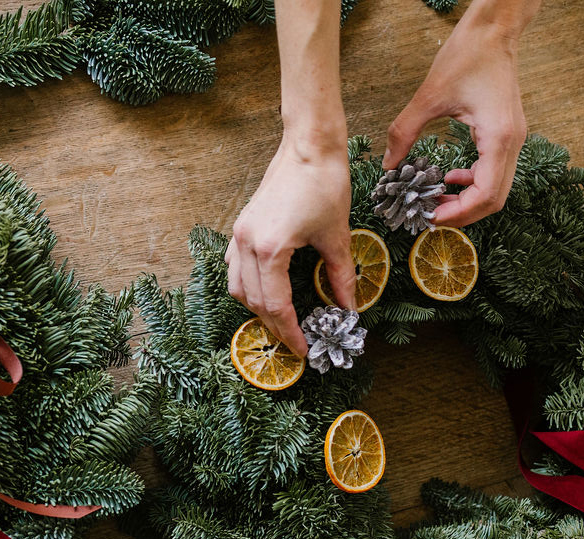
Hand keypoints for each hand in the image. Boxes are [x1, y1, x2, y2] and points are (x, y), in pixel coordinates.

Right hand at [227, 137, 356, 355]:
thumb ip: (341, 278)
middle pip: (254, 302)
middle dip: (274, 327)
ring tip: (280, 321)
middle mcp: (247, 245)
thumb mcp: (337, 236)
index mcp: (270, 250)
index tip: (304, 349)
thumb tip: (349, 309)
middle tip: (294, 342)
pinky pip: (234, 267)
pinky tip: (264, 291)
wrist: (308, 145)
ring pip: (238, 287)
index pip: (276, 306)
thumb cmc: (324, 183)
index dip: (290, 333)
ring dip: (257, 308)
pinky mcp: (241, 226)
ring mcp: (239, 235)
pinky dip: (247, 285)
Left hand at [384, 0, 537, 226]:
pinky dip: (473, 182)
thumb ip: (404, 132)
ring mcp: (513, 140)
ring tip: (437, 199)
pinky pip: (494, 172)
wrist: (494, 30)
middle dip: (462, 213)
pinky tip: (451, 177)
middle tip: (431, 214)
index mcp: (499, 137)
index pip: (485, 195)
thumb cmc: (468, 55)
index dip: (459, 213)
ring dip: (468, 200)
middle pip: (495, 200)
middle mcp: (512, 143)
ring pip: (496, 189)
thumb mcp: (429, 96)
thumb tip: (388, 164)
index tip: (431, 216)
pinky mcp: (507, 135)